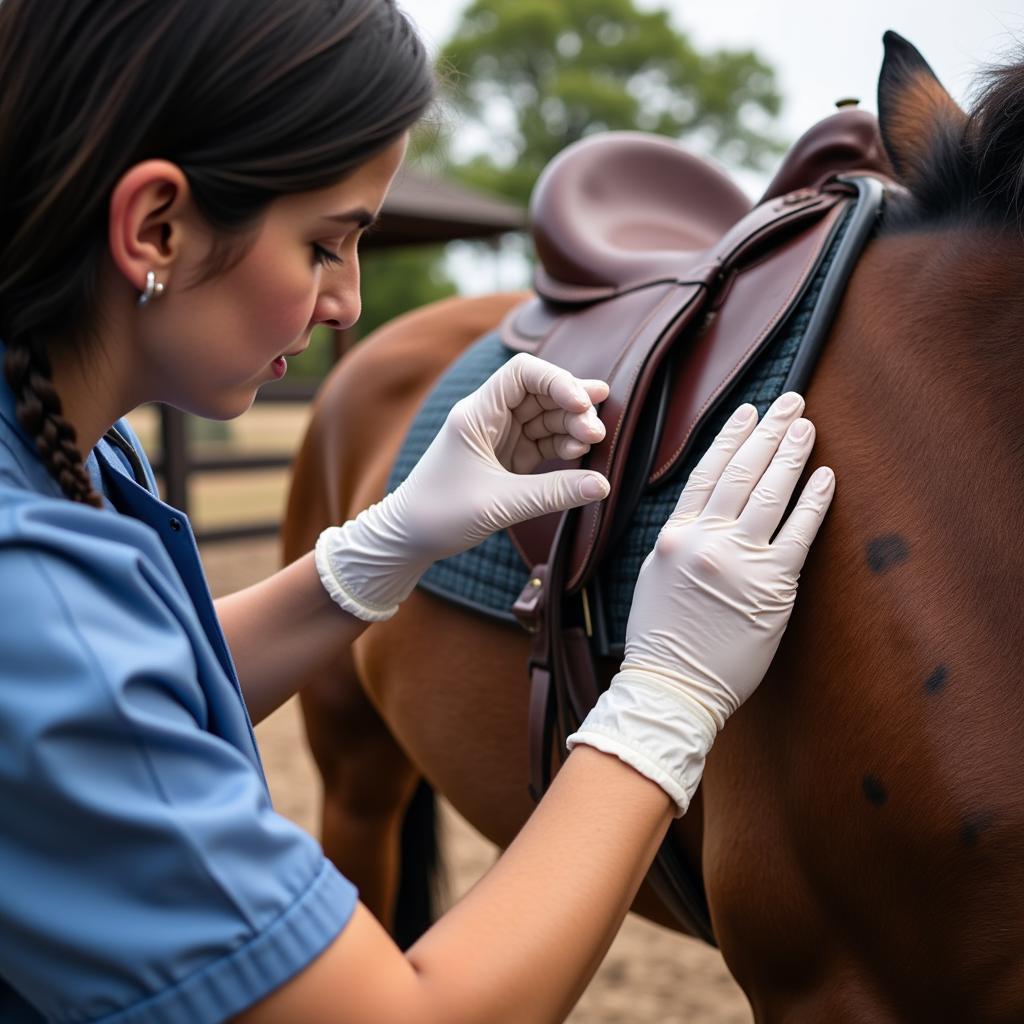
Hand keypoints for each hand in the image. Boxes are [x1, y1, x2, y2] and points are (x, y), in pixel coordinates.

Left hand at [315, 353, 610, 620]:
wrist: (408, 539)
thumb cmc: (439, 514)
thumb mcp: (499, 504)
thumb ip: (553, 492)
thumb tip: (603, 485)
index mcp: (477, 413)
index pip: (524, 372)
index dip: (558, 380)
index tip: (584, 405)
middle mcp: (489, 417)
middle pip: (541, 392)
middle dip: (573, 407)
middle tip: (597, 433)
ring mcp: (499, 437)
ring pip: (546, 417)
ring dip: (572, 427)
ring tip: (594, 443)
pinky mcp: (507, 459)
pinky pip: (542, 442)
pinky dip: (563, 446)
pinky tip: (580, 455)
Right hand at [567, 392, 834, 813]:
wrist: (672, 685)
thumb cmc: (661, 636)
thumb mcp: (653, 575)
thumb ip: (679, 538)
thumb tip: (706, 510)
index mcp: (674, 534)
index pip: (706, 472)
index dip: (731, 437)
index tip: (748, 412)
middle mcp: (705, 539)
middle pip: (742, 472)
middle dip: (768, 431)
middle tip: (790, 402)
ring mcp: (739, 560)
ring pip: (769, 493)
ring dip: (791, 454)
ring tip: (806, 426)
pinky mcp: (771, 586)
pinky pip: (798, 533)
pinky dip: (812, 501)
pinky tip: (824, 476)